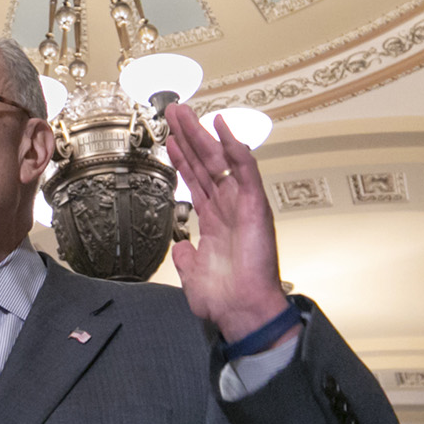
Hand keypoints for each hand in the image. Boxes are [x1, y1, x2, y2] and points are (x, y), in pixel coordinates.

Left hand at [164, 104, 294, 347]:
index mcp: (215, 221)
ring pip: (220, 159)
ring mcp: (242, 204)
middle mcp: (229, 208)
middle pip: (205, 162)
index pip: (196, 180)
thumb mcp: (193, 274)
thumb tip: (181, 246)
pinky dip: (235, 146)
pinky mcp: (255, 205)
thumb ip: (186, 256)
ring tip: (185, 110)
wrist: (242, 312)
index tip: (168, 139)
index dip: (181, 158)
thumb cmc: (226, 299)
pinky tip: (222, 126)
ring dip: (203, 133)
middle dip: (188, 136)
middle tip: (173, 110)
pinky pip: (246, 170)